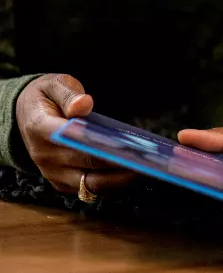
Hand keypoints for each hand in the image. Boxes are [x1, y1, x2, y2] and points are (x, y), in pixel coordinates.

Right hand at [15, 74, 136, 194]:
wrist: (23, 115)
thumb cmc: (46, 97)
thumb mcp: (54, 84)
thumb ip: (69, 94)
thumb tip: (84, 104)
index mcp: (41, 128)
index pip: (72, 139)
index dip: (100, 143)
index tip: (126, 143)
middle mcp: (44, 155)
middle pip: (87, 164)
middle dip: (119, 162)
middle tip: (148, 158)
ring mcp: (52, 172)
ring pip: (90, 183)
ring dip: (119, 178)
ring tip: (146, 167)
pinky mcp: (60, 182)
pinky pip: (88, 188)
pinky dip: (110, 183)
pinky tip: (132, 172)